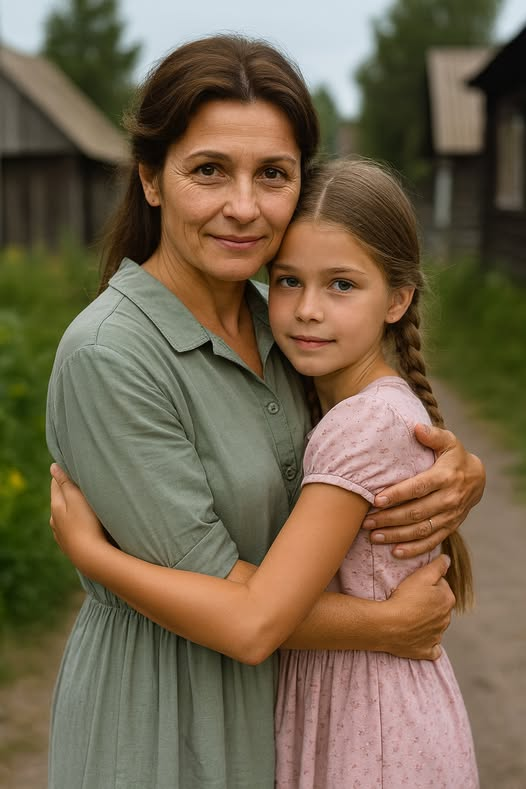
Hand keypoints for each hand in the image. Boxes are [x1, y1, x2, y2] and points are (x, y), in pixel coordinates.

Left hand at [50, 463, 108, 563]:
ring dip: (72, 508)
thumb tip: (53, 467)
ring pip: (64, 515)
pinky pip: (70, 529)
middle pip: (59, 499)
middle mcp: (54, 520)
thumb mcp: (77, 498)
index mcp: (55, 505)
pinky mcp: (69, 544)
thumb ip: (65, 482)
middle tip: (81, 483)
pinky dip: (75, 523)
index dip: (63, 474)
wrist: (90, 557)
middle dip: (68, 491)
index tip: (73, 468)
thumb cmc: (87, 524)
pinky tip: (82, 524)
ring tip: (84, 504)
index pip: (56, 483)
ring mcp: (61, 534)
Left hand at [363, 424, 484, 557]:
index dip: (398, 494)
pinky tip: (395, 552)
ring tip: (374, 537)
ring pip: (421, 530)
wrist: (477, 478)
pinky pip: (432, 542)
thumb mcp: (448, 441)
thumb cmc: (454, 456)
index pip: (419, 487)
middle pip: (416, 512)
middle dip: (389, 518)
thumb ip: (432, 435)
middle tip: (366, 522)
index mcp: (445, 477)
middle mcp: (449, 499)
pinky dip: (414, 550)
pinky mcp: (450, 527)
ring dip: (396, 536)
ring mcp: (450, 516)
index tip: (377, 500)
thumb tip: (415, 427)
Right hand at [384, 554, 454, 659]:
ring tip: (409, 614)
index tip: (415, 584)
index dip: (429, 583)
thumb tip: (448, 559)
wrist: (388, 625)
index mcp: (448, 600)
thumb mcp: (421, 575)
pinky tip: (419, 637)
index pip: (442, 586)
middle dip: (430, 602)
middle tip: (410, 597)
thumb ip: (438, 566)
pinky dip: (428, 643)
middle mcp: (446, 619)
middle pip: (439, 606)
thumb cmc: (405, 597)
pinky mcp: (425, 650)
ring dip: (427, 620)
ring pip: (436, 625)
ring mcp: (436, 636)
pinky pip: (432, 648)